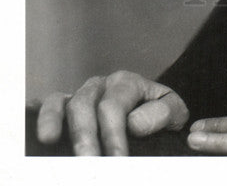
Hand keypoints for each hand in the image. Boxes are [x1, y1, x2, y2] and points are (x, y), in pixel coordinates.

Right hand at [36, 70, 188, 155]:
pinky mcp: (64, 107)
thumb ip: (162, 113)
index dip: (113, 134)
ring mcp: (80, 95)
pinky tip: (33, 129)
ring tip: (49, 141)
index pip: (114, 106)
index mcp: (127, 83)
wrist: (152, 110)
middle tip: (87, 164)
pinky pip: (48, 105)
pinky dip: (39, 114)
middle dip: (84, 136)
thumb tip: (134, 123)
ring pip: (62, 102)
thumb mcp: (173, 111)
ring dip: (54, 122)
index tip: (117, 160)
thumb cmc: (159, 114)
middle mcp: (100, 86)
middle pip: (84, 104)